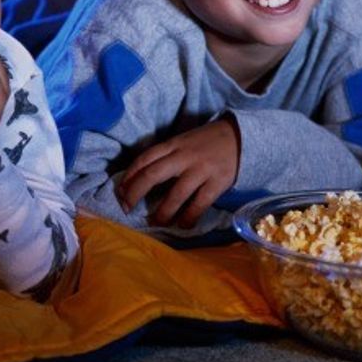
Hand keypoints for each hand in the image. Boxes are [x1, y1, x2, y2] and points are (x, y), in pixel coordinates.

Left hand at [116, 119, 239, 227]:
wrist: (241, 137)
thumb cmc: (206, 142)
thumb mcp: (183, 142)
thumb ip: (165, 156)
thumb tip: (140, 180)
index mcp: (173, 144)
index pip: (144, 159)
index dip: (128, 177)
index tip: (120, 193)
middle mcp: (184, 156)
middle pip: (152, 175)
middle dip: (135, 194)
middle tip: (127, 209)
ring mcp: (201, 169)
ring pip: (175, 194)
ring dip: (162, 212)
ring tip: (156, 222)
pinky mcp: (217, 182)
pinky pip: (199, 204)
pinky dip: (188, 217)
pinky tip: (183, 225)